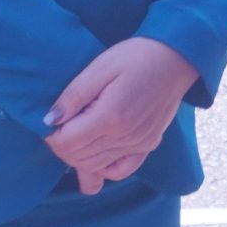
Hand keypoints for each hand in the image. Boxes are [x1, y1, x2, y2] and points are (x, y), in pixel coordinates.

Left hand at [44, 37, 198, 193]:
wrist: (178, 56)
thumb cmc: (137, 56)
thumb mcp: (100, 66)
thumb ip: (73, 95)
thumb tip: (49, 121)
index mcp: (110, 116)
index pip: (66, 143)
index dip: (51, 135)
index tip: (52, 120)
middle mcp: (126, 136)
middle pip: (78, 157)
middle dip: (62, 146)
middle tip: (63, 125)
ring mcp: (140, 143)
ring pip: (96, 166)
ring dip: (78, 156)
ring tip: (78, 133)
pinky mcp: (149, 144)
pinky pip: (121, 170)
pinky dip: (104, 169)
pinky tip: (98, 153)